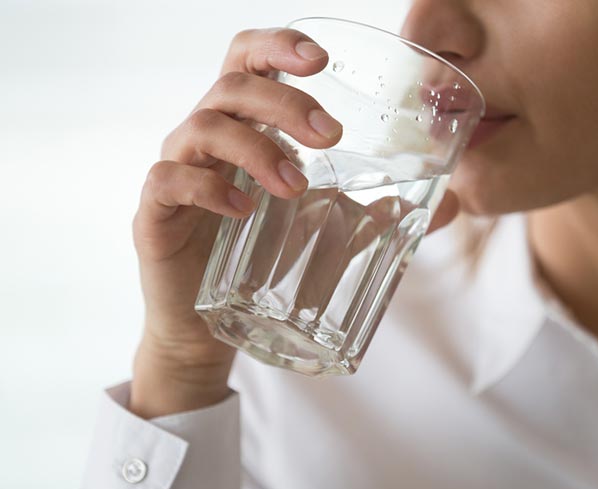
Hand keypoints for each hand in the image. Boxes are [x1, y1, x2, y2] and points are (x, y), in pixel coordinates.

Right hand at [130, 28, 343, 417]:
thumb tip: (432, 204)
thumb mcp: (317, 227)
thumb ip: (365, 211)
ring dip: (257, 148)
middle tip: (329, 136)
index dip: (280, 46)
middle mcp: (206, 137)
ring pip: (204, 126)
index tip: (322, 60)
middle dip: (285, 103)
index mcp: (242, 125)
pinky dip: (209, 187)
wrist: (203, 323)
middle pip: (233, 86)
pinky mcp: (155, 212)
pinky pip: (170, 180)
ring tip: (295, 185)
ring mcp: (177, 170)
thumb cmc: (257, 260)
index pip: (248, 60)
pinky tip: (244, 208)